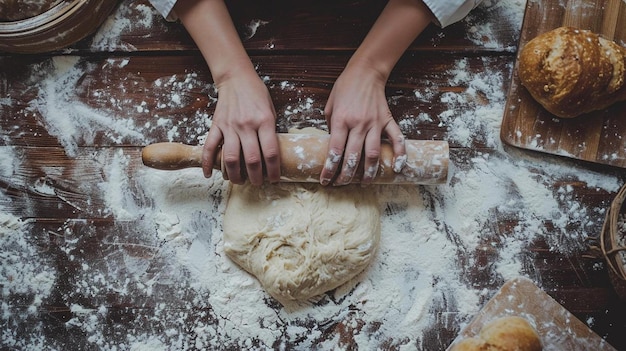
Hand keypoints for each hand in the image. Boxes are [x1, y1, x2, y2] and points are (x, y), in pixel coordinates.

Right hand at [202, 73, 279, 185]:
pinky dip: (207, 163)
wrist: (236, 78)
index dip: (274, 171)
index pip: (271, 152)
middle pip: (251, 159)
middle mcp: (247, 125)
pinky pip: (209, 147)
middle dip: (255, 177)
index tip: (274, 180)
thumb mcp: (271, 111)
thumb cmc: (257, 95)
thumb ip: (270, 132)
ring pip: (230, 158)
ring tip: (238, 182)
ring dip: (234, 175)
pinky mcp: (216, 125)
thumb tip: (272, 157)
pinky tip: (208, 174)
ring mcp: (230, 126)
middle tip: (257, 184)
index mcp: (265, 121)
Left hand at [320, 62, 405, 185]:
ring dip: (369, 172)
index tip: (326, 181)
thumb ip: (331, 127)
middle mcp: (359, 124)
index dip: (330, 169)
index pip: (335, 151)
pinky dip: (399, 155)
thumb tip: (333, 147)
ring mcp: (375, 123)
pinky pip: (397, 139)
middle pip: (353, 157)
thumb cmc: (345, 88)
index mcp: (341, 120)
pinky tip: (398, 168)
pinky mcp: (388, 120)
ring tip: (364, 183)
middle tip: (342, 184)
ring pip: (373, 153)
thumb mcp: (330, 106)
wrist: (366, 72)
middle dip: (346, 175)